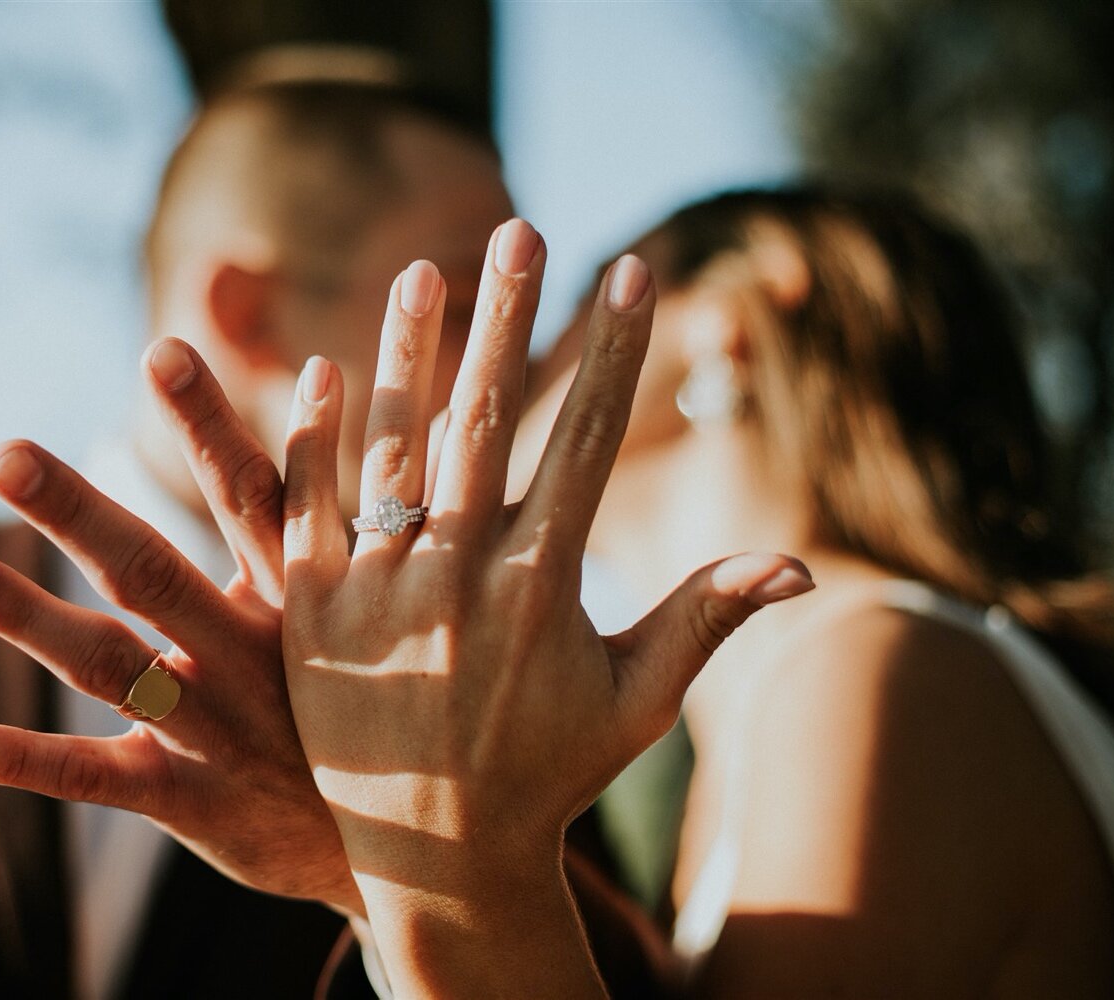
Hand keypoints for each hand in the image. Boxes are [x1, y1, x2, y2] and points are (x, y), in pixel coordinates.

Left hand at [0, 342, 359, 913]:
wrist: (423, 843)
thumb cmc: (391, 700)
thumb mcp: (387, 604)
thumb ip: (347, 505)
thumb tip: (336, 378)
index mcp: (302, 599)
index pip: (253, 496)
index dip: (210, 425)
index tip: (162, 351)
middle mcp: (253, 656)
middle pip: (154, 572)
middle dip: (80, 512)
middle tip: (3, 453)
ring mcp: (218, 730)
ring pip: (111, 667)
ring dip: (29, 617)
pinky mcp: (191, 800)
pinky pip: (96, 779)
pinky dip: (25, 760)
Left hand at [279, 221, 812, 995]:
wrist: (436, 857)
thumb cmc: (546, 773)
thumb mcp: (637, 703)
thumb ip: (705, 620)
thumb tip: (803, 569)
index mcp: (544, 588)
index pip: (584, 442)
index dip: (611, 352)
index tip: (629, 272)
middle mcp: (460, 575)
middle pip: (486, 420)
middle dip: (509, 316)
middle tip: (521, 229)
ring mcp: (379, 591)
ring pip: (392, 447)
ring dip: (408, 352)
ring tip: (420, 271)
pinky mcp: (314, 612)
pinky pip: (310, 508)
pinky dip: (317, 439)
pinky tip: (325, 370)